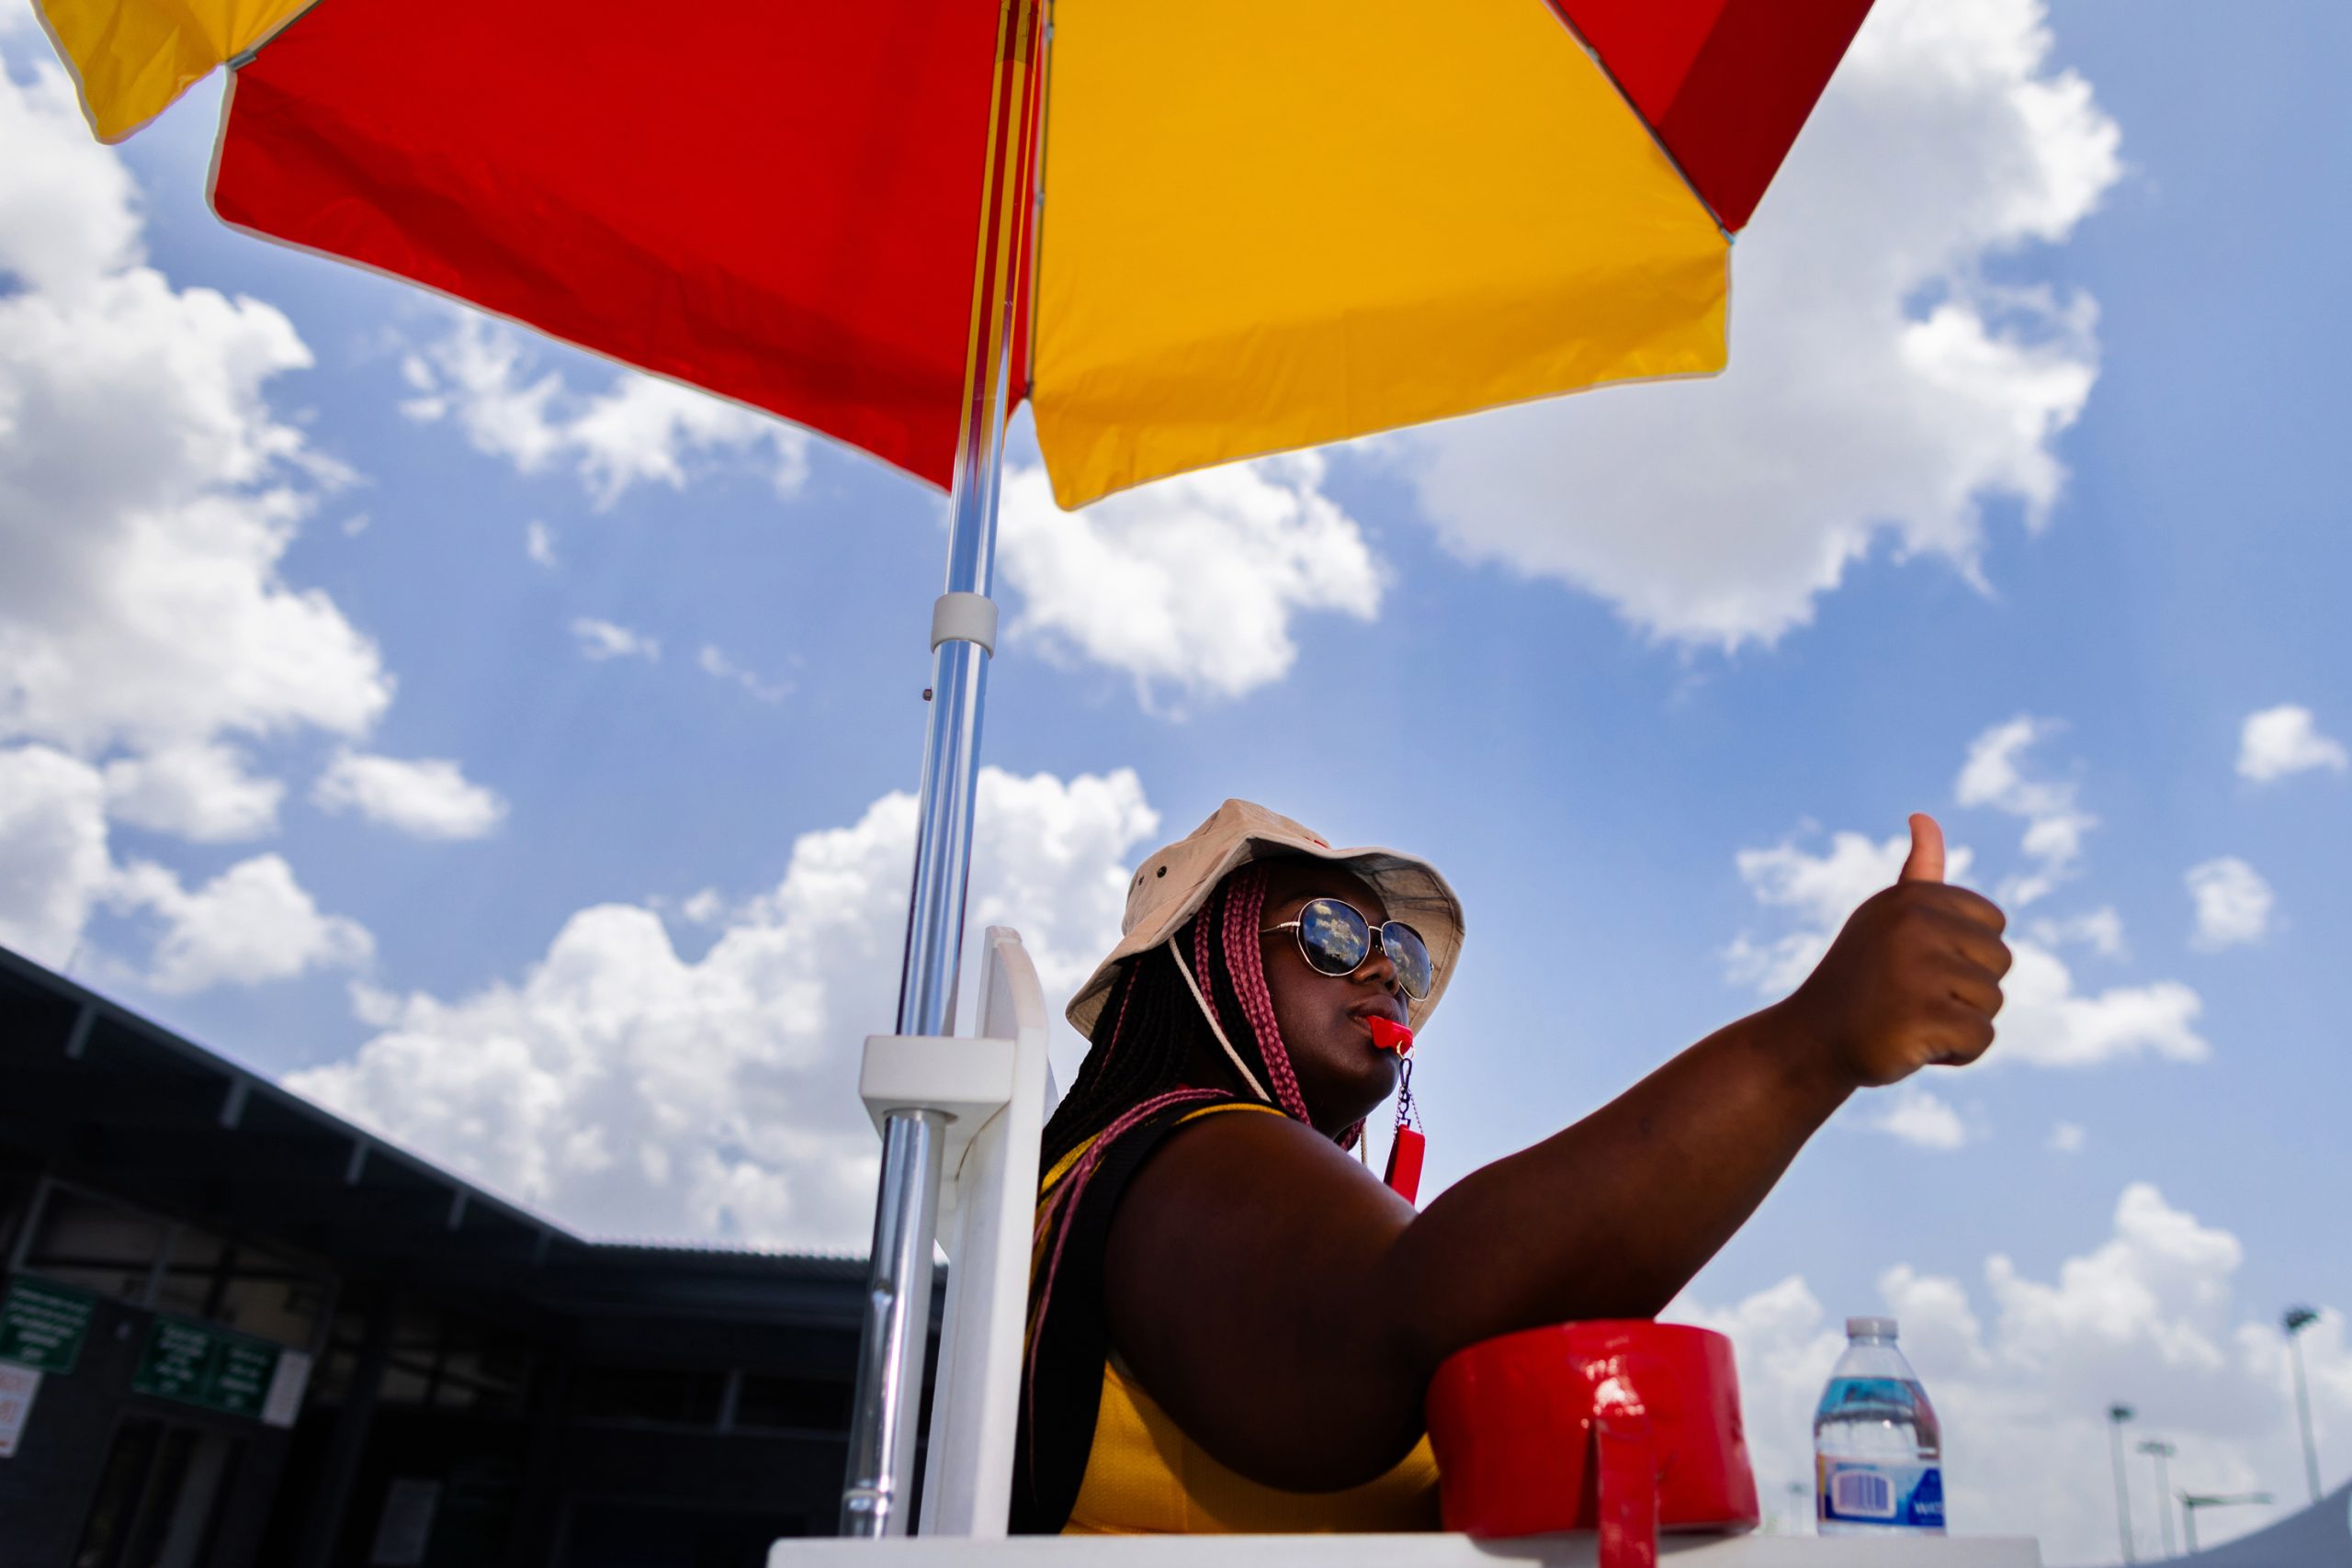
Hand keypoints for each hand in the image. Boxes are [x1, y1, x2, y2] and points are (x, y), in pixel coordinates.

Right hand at [1782, 814, 2010, 1088]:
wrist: (1809, 1041)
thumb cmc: (1860, 981)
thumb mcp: (1884, 919)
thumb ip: (1917, 875)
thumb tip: (1923, 816)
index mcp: (1912, 898)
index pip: (1993, 923)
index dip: (1966, 953)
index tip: (1918, 963)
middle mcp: (1915, 926)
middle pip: (2000, 962)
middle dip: (1967, 990)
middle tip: (1911, 997)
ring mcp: (1919, 971)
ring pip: (1992, 1002)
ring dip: (1959, 1023)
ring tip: (1908, 1020)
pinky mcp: (1924, 1019)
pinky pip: (1980, 1039)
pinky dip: (1955, 1054)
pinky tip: (1912, 1046)